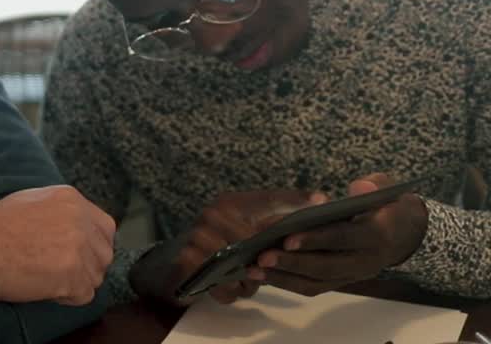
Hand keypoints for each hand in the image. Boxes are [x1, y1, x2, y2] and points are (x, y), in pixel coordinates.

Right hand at [0, 185, 114, 305]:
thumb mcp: (31, 201)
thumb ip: (60, 210)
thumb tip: (77, 224)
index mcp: (71, 199)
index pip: (105, 228)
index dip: (93, 246)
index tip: (76, 256)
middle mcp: (80, 219)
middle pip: (104, 254)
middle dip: (86, 267)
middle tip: (58, 271)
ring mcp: (78, 246)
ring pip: (96, 276)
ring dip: (75, 283)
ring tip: (45, 278)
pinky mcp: (72, 274)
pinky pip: (85, 295)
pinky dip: (66, 298)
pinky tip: (43, 287)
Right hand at [129, 189, 324, 306]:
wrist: (168, 264)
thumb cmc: (212, 244)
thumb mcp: (237, 227)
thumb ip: (268, 221)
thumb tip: (314, 208)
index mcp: (228, 202)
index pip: (266, 198)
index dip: (295, 198)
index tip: (322, 200)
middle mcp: (212, 214)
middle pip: (255, 238)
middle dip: (267, 257)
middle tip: (273, 268)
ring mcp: (198, 237)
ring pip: (240, 264)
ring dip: (249, 280)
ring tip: (249, 283)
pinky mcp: (188, 262)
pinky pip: (223, 284)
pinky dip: (231, 292)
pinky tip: (232, 290)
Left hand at [252, 173, 427, 295]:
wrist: (404, 233)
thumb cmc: (386, 205)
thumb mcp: (387, 189)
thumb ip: (373, 186)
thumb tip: (359, 187)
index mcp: (377, 235)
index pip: (344, 238)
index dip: (317, 239)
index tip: (288, 238)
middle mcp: (366, 261)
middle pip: (326, 266)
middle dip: (292, 262)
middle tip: (262, 257)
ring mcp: (353, 275)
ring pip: (317, 282)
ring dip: (284, 278)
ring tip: (254, 269)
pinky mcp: (341, 282)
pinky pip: (313, 287)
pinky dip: (287, 283)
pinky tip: (263, 275)